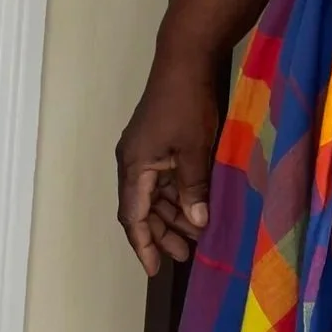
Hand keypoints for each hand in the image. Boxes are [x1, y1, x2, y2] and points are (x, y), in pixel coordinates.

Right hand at [116, 41, 223, 278]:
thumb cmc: (187, 104)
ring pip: (155, 196)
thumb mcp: (194, 151)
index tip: (154, 270)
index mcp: (134, 166)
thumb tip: (197, 224)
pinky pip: (164, 180)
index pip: (133, 216)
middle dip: (161, 234)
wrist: (186, 60)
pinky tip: (198, 209)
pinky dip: (179, 197)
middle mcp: (133, 162)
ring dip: (173, 217)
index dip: (143, 245)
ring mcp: (146, 153)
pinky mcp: (159, 144)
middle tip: (187, 255)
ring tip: (197, 237)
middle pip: (142, 210)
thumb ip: (193, 190)